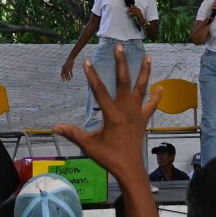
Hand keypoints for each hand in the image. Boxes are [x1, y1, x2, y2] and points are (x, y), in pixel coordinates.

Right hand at [52, 45, 160, 183]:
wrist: (130, 169)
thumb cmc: (109, 158)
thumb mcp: (89, 146)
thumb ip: (73, 134)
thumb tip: (55, 127)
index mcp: (113, 116)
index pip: (100, 92)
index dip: (93, 77)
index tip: (87, 62)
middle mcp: (127, 111)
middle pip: (125, 82)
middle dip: (122, 63)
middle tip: (120, 47)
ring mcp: (137, 114)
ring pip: (142, 88)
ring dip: (145, 72)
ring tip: (148, 56)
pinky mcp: (143, 120)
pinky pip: (151, 105)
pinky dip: (156, 96)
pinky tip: (160, 86)